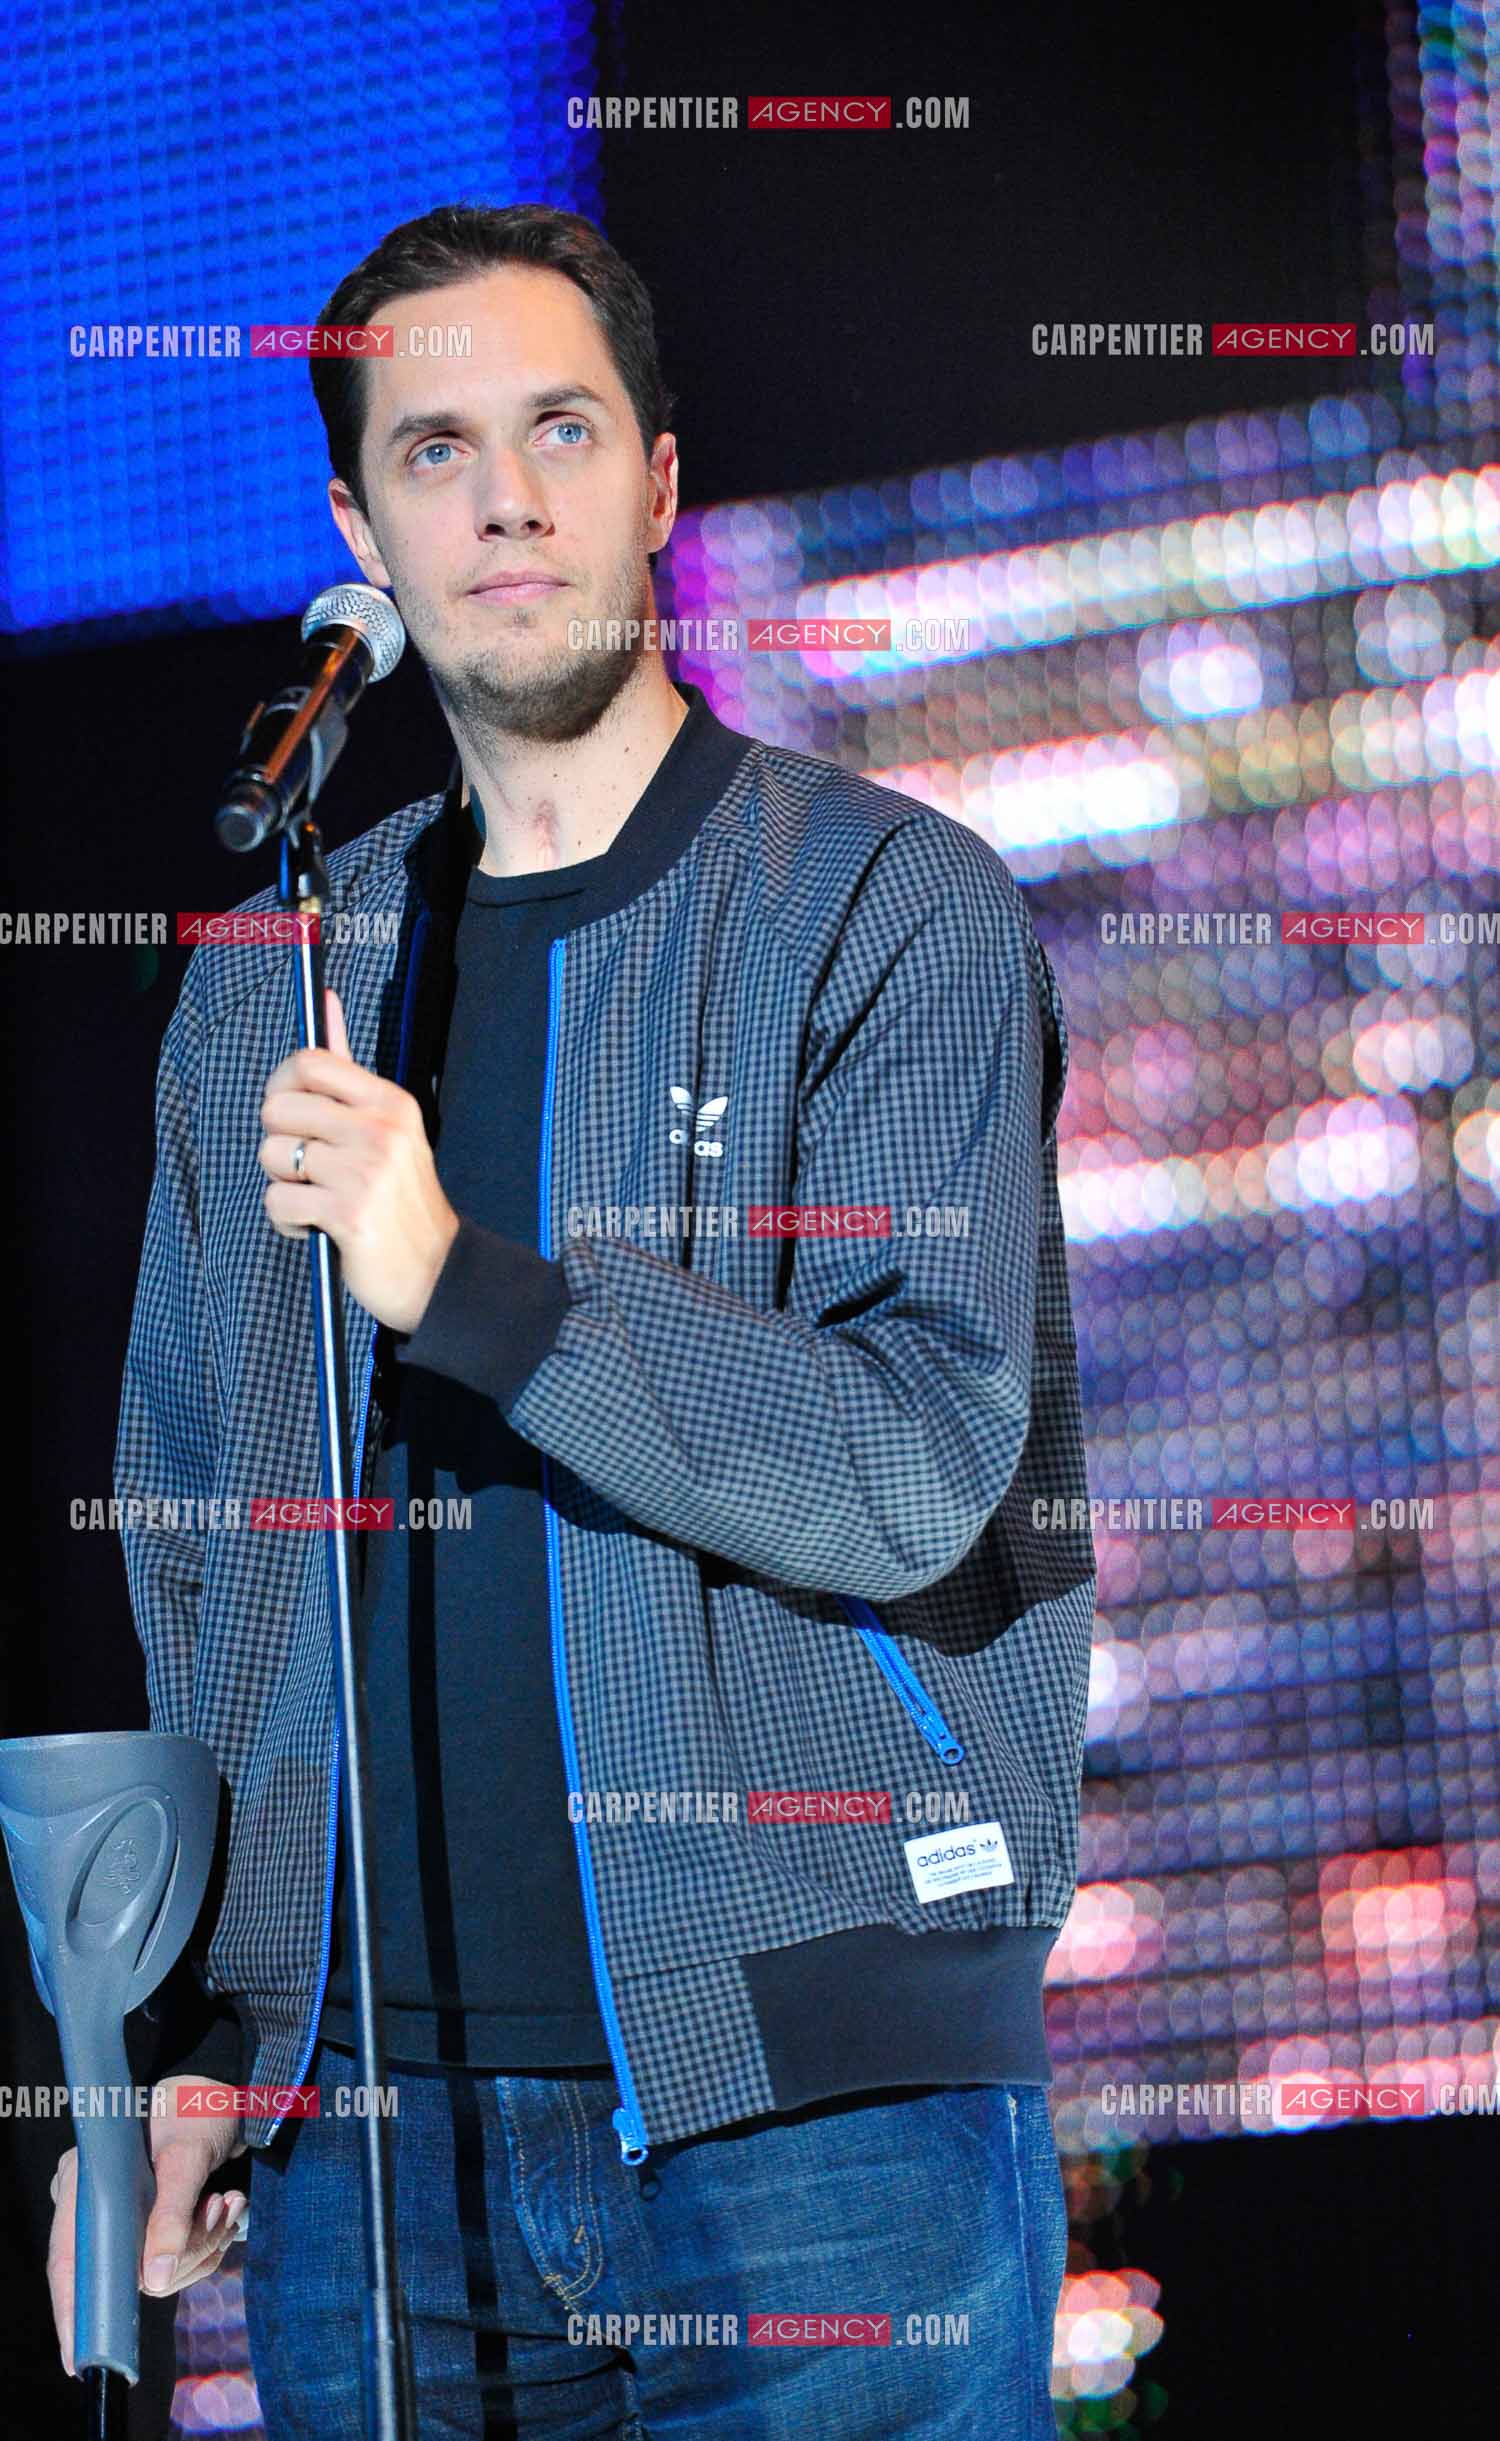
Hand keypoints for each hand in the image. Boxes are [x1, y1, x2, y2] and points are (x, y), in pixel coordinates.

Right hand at [47, 2077, 247, 2377]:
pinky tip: (223, 2207)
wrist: (225, 2086)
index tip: (78, 2360)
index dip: (73, 2311)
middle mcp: (94, 2205)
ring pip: (156, 2271)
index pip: (68, 2260)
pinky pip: (173, 2260)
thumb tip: (153, 2283)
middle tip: (217, 2213)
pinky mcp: (150, 2224)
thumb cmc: (198, 2107)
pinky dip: (205, 2243)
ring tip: (226, 2202)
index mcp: (84, 2182)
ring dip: (202, 2245)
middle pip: (124, 2273)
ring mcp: (122, 2218)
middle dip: (181, 2255)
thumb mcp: (188, 2155)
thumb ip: (172, 2216)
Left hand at [260, 986, 460, 1332]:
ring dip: (283, 1185)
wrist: (435, 1270)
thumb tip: (324, 1000)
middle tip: (309, 1167)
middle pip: (277, 1108)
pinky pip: (277, 1202)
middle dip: (280, 1142)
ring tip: (317, 1198)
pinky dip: (287, 1221)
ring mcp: (364, 1171)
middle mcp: (380, 1130)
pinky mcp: (347, 1213)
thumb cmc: (401, 1198)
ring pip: (272, 1156)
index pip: (308, 1062)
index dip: (283, 1087)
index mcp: (389, 1102)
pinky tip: (316, 1225)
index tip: (292, 1115)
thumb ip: (348, 1069)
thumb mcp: (387, 1126)